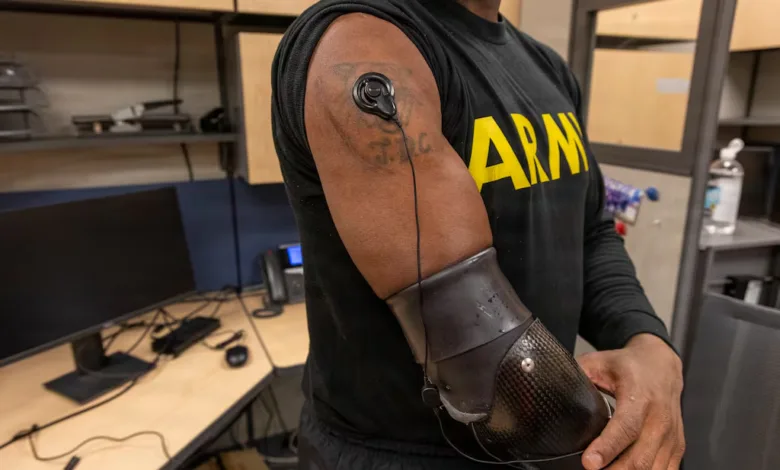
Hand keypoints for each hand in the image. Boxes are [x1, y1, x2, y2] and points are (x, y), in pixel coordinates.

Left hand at [577, 334, 684, 469]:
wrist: (661, 365)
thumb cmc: (630, 365)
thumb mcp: (599, 363)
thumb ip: (576, 375)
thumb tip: (548, 384)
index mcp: (640, 396)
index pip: (626, 427)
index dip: (607, 447)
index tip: (589, 462)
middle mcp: (659, 418)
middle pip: (640, 457)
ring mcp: (671, 435)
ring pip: (653, 469)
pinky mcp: (677, 447)